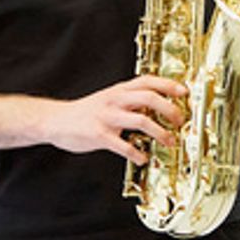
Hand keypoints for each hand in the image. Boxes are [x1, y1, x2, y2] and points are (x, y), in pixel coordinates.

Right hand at [39, 75, 186, 164]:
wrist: (55, 120)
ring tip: (169, 141)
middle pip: (149, 98)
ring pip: (141, 120)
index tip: (185, 92)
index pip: (148, 81)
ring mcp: (107, 117)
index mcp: (119, 90)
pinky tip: (143, 158)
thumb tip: (157, 105)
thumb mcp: (109, 98)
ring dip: (160, 132)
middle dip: (170, 109)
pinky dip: (137, 153)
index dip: (168, 85)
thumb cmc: (85, 112)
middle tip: (180, 121)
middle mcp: (115, 100)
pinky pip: (123, 145)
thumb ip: (130, 100)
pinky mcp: (99, 135)